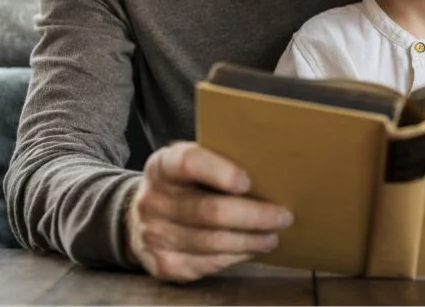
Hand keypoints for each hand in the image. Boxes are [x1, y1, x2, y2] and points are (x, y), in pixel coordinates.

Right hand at [125, 141, 292, 282]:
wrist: (141, 217)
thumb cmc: (183, 184)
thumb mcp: (191, 162)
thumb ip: (219, 161)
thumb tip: (270, 167)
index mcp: (162, 166)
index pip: (189, 163)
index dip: (220, 172)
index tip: (247, 181)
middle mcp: (153, 200)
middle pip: (210, 210)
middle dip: (253, 215)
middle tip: (283, 216)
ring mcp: (155, 235)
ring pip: (213, 241)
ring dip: (250, 240)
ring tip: (273, 236)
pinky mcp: (163, 264)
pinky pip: (207, 263)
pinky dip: (235, 256)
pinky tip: (251, 249)